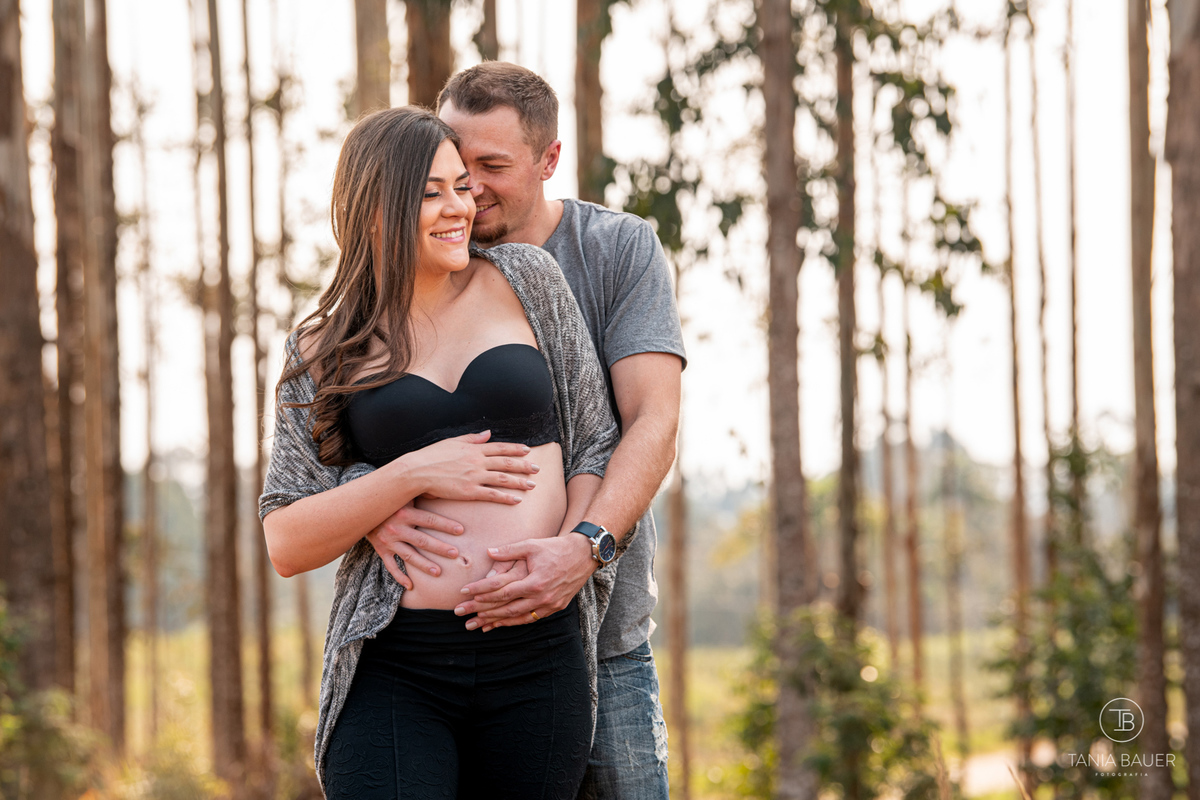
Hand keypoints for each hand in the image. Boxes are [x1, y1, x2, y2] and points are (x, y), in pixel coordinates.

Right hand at [366, 502, 465, 589]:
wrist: (361, 509)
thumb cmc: (390, 500)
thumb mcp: (404, 494)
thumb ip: (423, 492)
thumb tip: (444, 487)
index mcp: (405, 513)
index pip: (429, 520)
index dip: (446, 525)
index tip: (461, 530)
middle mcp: (397, 528)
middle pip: (422, 540)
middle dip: (440, 548)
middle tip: (455, 554)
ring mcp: (388, 541)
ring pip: (409, 556)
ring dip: (424, 565)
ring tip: (438, 572)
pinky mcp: (381, 550)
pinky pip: (391, 566)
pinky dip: (400, 577)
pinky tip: (410, 586)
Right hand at [402, 430, 540, 504]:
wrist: (417, 471)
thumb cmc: (431, 456)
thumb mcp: (452, 442)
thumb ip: (472, 438)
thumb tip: (487, 433)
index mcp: (473, 448)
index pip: (500, 447)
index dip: (515, 449)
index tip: (528, 450)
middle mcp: (477, 461)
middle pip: (506, 462)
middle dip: (524, 465)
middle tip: (537, 469)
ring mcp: (474, 476)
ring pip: (503, 478)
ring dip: (520, 482)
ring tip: (532, 485)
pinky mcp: (469, 491)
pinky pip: (492, 494)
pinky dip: (506, 497)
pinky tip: (517, 500)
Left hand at [454, 535, 595, 630]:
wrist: (583, 556)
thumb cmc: (556, 548)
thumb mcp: (531, 545)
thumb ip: (509, 551)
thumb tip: (488, 552)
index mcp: (534, 582)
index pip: (501, 590)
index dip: (480, 592)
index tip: (463, 593)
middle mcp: (541, 597)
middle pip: (505, 608)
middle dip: (480, 611)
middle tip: (461, 614)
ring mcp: (548, 605)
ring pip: (516, 618)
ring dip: (494, 621)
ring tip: (475, 624)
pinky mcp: (554, 608)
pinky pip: (529, 619)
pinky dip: (513, 623)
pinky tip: (499, 624)